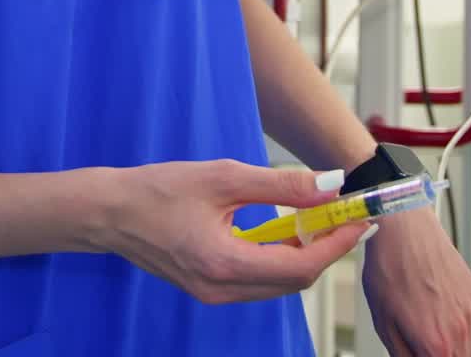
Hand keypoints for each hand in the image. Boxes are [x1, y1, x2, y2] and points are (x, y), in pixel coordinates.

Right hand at [101, 159, 371, 304]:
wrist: (110, 212)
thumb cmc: (159, 189)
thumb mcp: (223, 177)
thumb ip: (280, 184)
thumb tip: (329, 186)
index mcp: (227, 264)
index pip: (301, 266)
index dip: (336, 244)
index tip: (360, 219)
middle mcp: (224, 290)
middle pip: (294, 280)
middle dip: (327, 249)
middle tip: (347, 217)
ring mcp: (215, 294)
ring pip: (278, 283)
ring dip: (304, 253)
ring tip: (321, 219)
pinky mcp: (209, 287)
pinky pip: (257, 279)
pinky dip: (279, 257)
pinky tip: (284, 230)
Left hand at [361, 206, 470, 354]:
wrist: (403, 227)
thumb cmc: (389, 266)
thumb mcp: (383, 320)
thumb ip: (402, 353)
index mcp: (435, 344)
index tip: (420, 353)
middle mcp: (459, 331)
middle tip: (424, 346)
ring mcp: (469, 312)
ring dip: (456, 350)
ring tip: (434, 336)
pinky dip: (468, 335)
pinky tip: (447, 321)